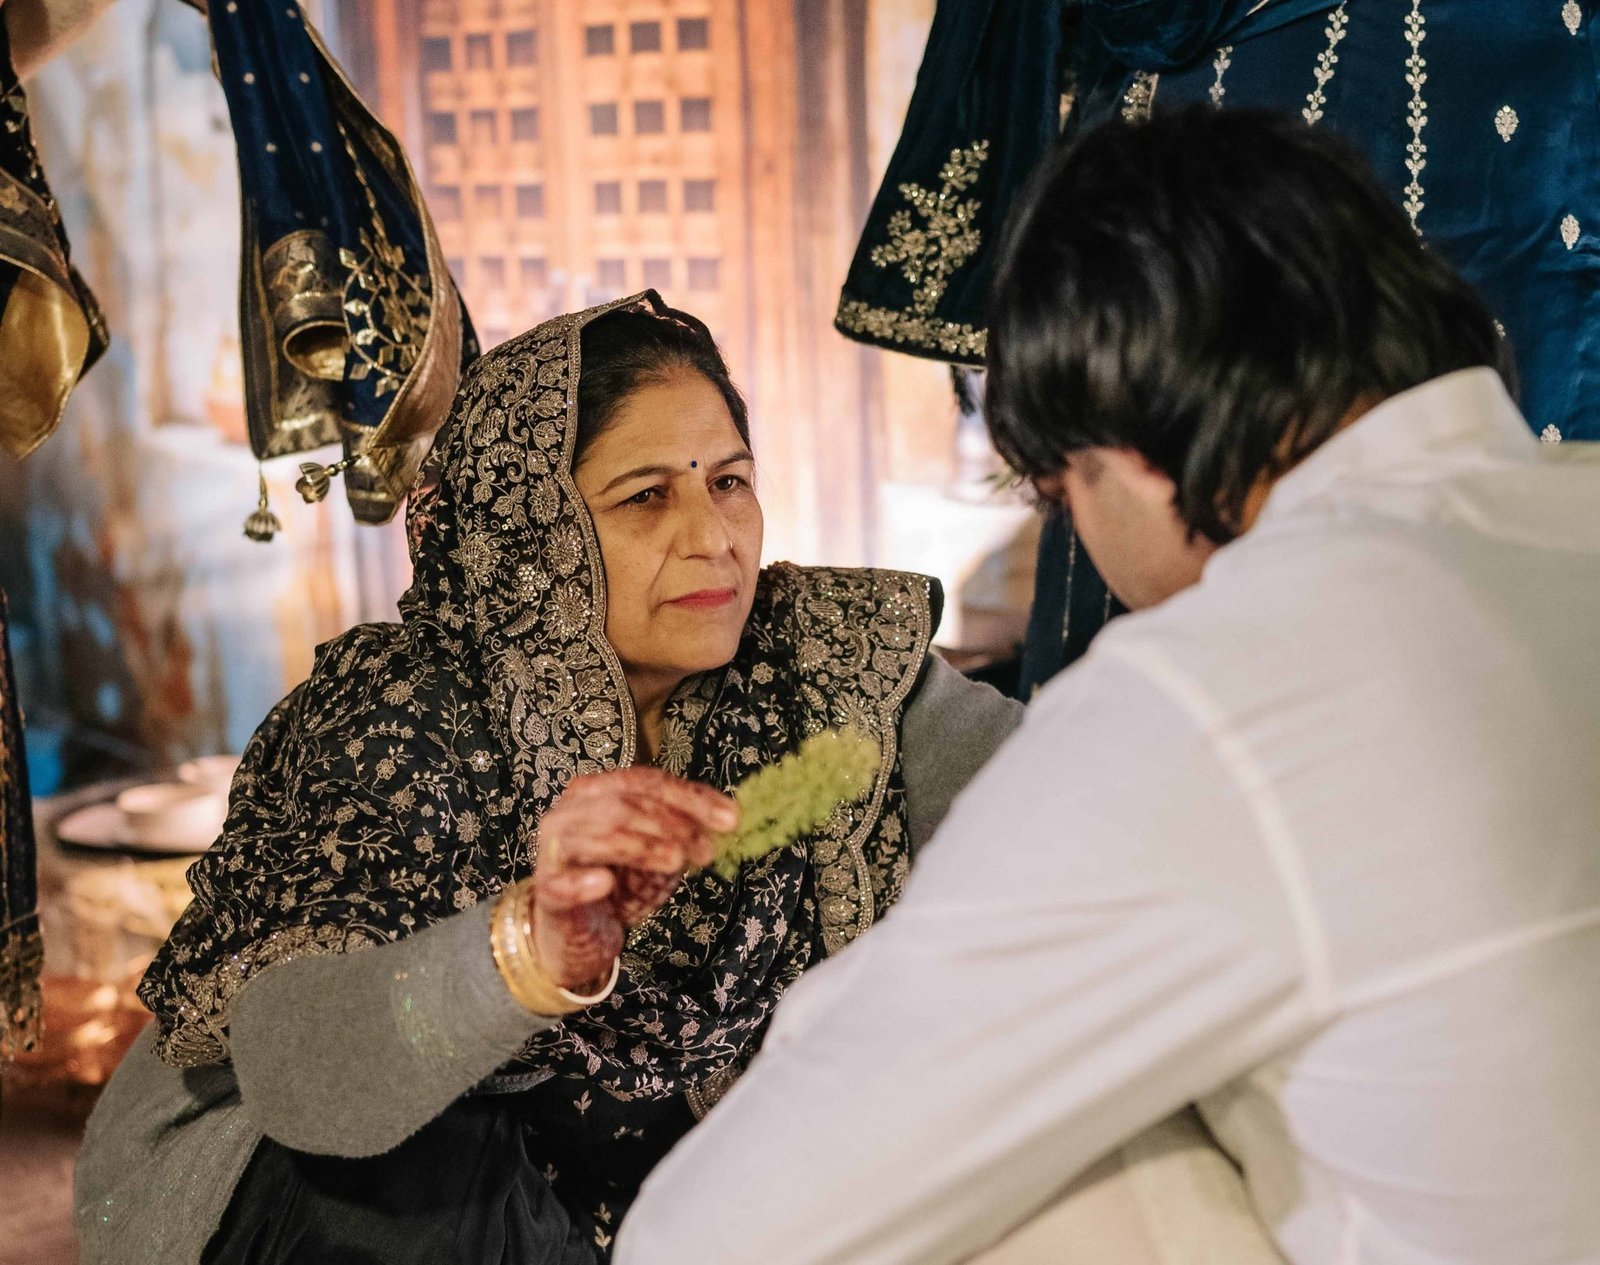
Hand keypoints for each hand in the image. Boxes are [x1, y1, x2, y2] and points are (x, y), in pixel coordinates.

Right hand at [530, 767, 736, 991]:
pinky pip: (561, 884)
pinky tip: (605, 883)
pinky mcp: (547, 892)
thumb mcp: (657, 851)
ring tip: (676, 861)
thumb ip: (683, 830)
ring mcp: (554, 850)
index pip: (645, 783)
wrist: (577, 932)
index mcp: (597, 792)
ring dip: (642, 846)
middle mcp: (571, 812)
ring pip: (599, 836)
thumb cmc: (618, 882)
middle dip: (672, 824)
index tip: (729, 818)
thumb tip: (728, 817)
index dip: (689, 797)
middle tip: (706, 849)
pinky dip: (583, 882)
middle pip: (624, 804)